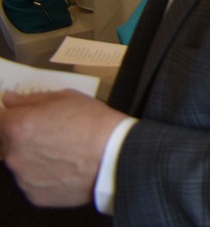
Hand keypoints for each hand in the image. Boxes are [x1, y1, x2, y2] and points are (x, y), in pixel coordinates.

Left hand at [0, 89, 127, 207]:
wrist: (114, 156)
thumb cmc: (94, 123)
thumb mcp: (67, 98)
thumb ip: (32, 99)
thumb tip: (10, 99)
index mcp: (18, 126)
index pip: (0, 120)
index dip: (12, 118)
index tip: (24, 118)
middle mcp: (13, 154)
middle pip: (7, 144)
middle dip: (23, 138)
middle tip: (51, 134)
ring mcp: (22, 178)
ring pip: (20, 164)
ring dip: (33, 157)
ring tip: (62, 152)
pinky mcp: (34, 195)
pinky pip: (32, 182)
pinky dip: (43, 176)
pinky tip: (64, 167)